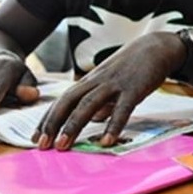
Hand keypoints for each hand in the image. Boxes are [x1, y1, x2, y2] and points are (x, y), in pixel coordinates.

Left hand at [33, 32, 180, 150]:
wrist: (156, 47)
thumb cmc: (133, 67)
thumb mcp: (111, 82)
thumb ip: (102, 102)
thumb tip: (95, 120)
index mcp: (90, 81)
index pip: (62, 100)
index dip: (48, 119)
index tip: (35, 138)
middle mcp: (97, 81)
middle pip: (69, 101)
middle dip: (53, 123)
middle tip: (43, 146)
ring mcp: (115, 84)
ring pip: (88, 104)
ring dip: (73, 125)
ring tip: (63, 146)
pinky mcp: (134, 88)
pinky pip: (122, 109)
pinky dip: (113, 126)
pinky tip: (106, 142)